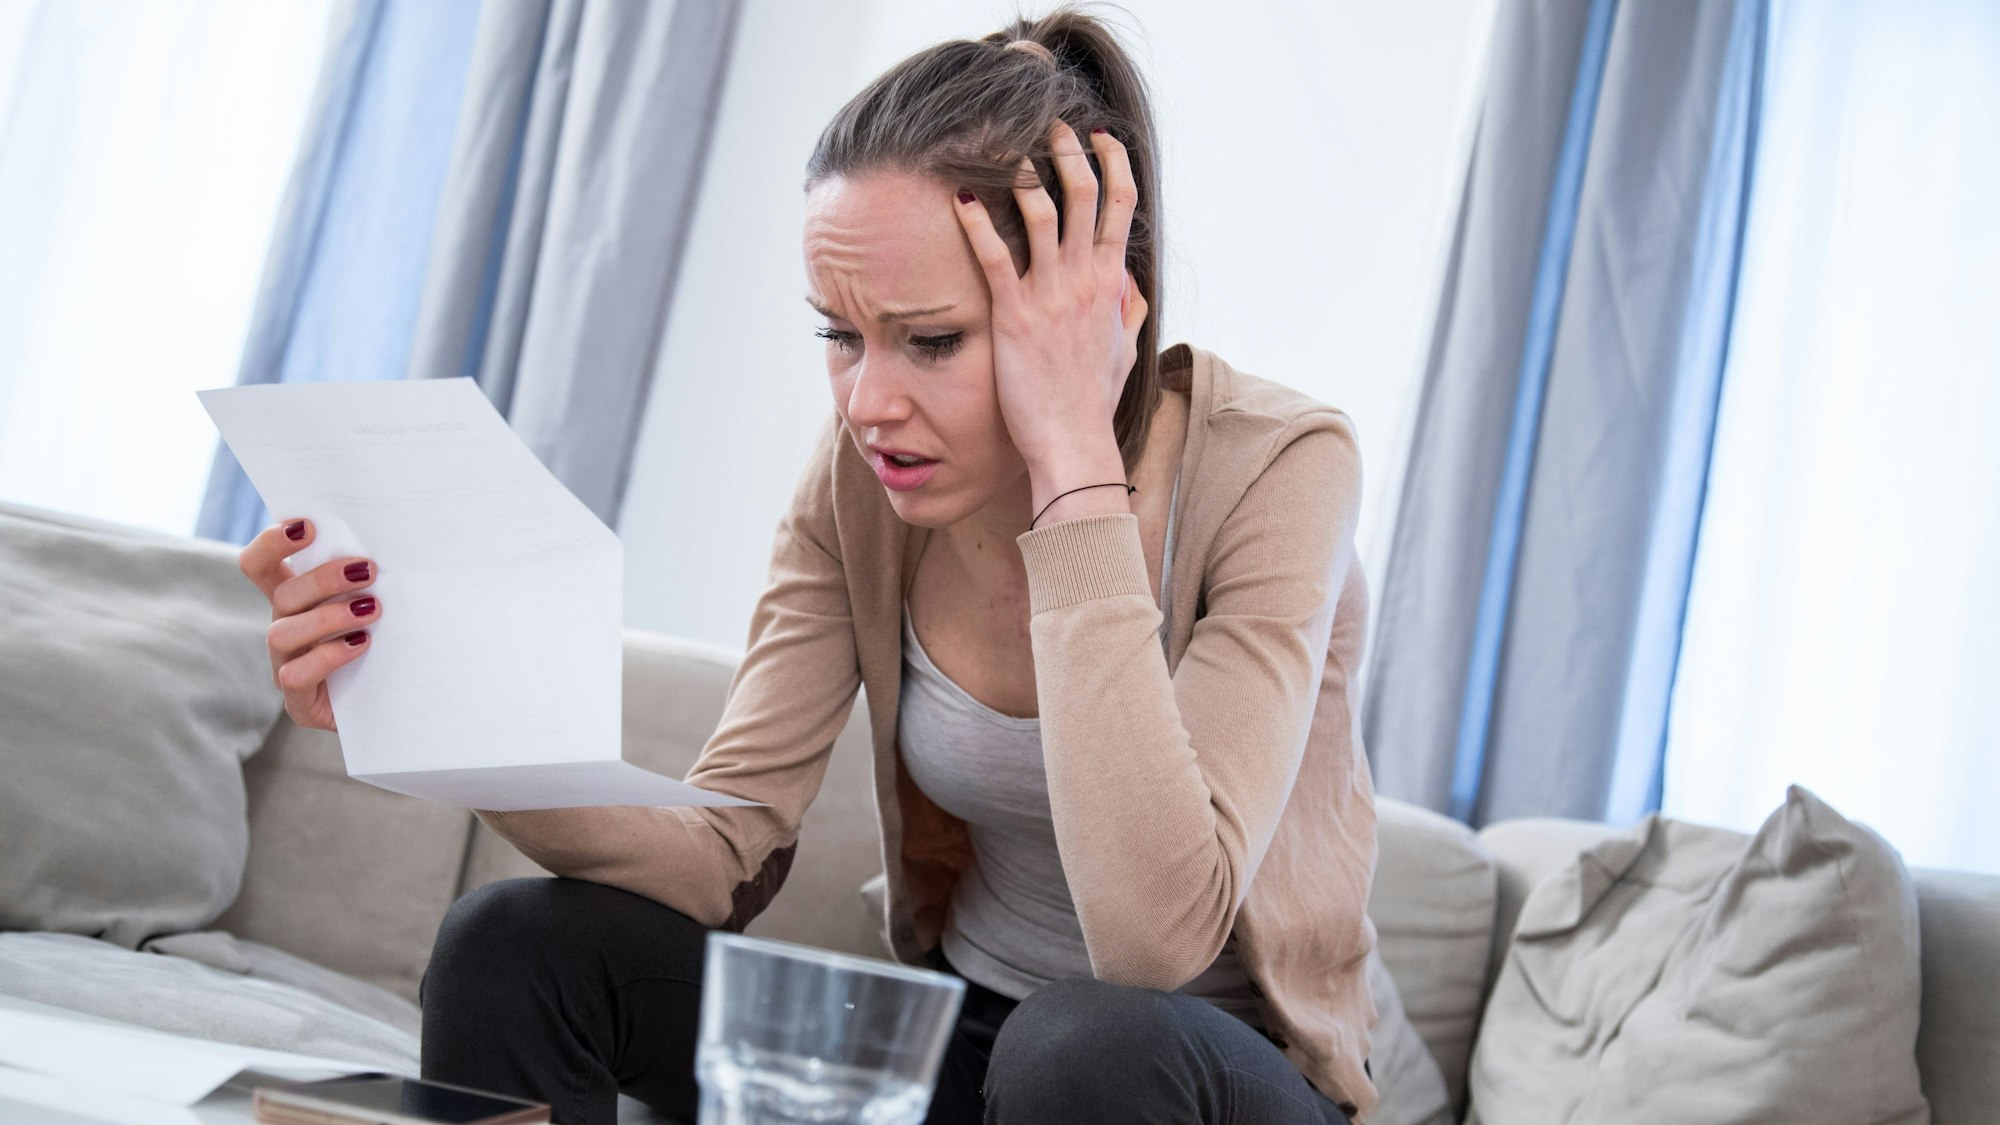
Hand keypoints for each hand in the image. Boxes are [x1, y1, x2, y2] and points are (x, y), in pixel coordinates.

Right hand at [237, 519, 379, 731]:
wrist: (398, 709)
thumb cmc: (389, 647)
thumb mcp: (377, 606)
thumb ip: (368, 579)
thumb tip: (393, 540)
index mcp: (295, 602)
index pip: (260, 565)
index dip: (272, 542)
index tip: (307, 526)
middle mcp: (284, 630)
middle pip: (281, 594)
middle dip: (323, 578)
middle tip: (368, 570)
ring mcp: (285, 666)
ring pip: (283, 633)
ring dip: (328, 616)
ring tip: (372, 609)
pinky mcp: (299, 703)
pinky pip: (296, 675)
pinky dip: (328, 657)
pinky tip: (360, 645)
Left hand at [953, 119, 1147, 477]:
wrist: (1074, 442)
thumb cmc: (1093, 402)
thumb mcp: (1123, 350)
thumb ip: (1128, 310)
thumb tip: (1130, 283)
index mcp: (1111, 283)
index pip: (1120, 204)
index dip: (1112, 161)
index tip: (1098, 136)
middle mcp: (1085, 279)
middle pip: (1084, 192)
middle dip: (1067, 149)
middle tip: (1048, 123)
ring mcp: (1051, 295)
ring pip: (1041, 211)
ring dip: (1021, 171)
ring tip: (1001, 148)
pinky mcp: (1014, 315)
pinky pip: (994, 256)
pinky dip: (978, 221)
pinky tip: (961, 198)